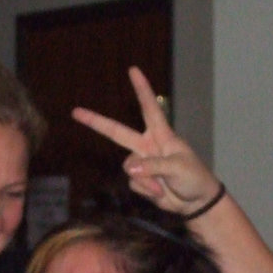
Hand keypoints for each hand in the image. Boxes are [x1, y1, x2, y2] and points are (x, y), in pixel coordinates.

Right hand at [72, 66, 220, 214]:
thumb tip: (130, 169)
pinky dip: (146, 190)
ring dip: (145, 180)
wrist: (196, 201)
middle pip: (117, 132)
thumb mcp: (178, 167)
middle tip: (76, 112)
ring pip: (128, 167)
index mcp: (161, 135)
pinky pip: (133, 183)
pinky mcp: (140, 180)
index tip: (133, 70)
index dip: (142, 89)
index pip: (149, 108)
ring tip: (163, 185)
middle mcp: (147, 146)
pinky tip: (160, 193)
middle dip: (96, 122)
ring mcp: (142, 163)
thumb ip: (154, 166)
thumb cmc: (194, 177)